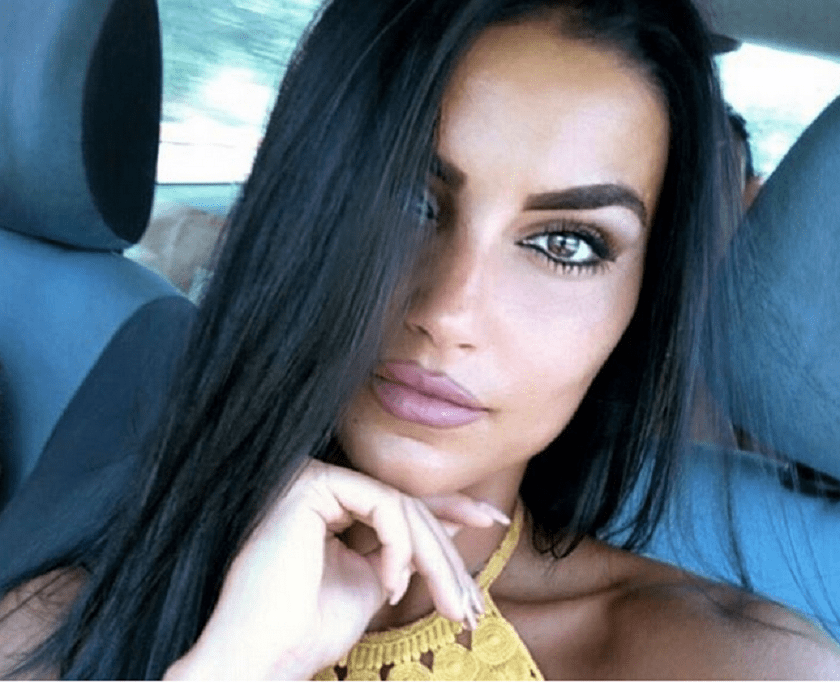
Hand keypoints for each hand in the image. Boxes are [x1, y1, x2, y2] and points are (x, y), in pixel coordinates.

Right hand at [164, 460, 506, 679]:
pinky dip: (401, 547)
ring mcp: (312, 480)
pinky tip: (394, 586)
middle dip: (446, 555)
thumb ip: (406, 548)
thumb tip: (452, 517)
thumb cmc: (310, 628)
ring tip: (446, 605)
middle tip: (469, 603)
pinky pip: (382, 505)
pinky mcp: (311, 485)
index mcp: (331, 506)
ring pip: (399, 505)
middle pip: (405, 506)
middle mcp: (320, 485)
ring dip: (432, 558)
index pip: (399, 501)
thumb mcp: (376, 581)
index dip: (451, 507)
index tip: (492, 521)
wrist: (264, 656)